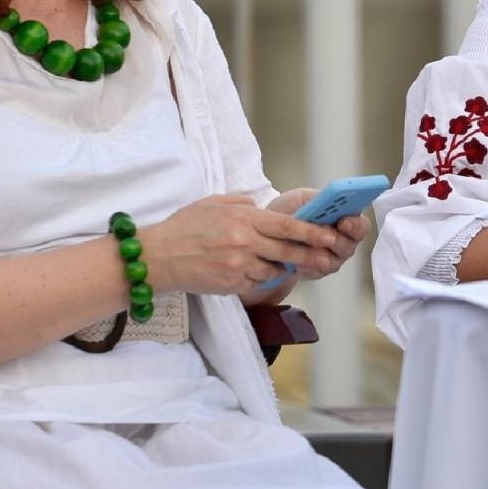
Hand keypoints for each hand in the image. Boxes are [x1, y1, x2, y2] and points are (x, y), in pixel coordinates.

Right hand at [138, 195, 342, 296]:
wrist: (158, 257)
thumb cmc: (184, 227)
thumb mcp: (213, 203)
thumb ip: (242, 203)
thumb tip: (261, 208)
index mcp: (242, 218)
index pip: (286, 226)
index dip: (311, 232)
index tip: (328, 235)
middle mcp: (244, 242)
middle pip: (288, 251)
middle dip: (311, 255)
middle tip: (327, 257)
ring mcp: (239, 266)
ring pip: (274, 270)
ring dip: (282, 268)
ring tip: (286, 265)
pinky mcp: (232, 285)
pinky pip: (257, 283)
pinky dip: (260, 279)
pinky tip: (255, 273)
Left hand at [265, 187, 369, 280]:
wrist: (269, 230)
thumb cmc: (290, 211)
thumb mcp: (303, 198)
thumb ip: (320, 199)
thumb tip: (330, 203)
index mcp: (346, 219)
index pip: (361, 225)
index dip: (355, 224)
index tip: (344, 221)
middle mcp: (344, 241)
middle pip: (350, 245)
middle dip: (337, 239)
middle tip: (324, 235)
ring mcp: (333, 258)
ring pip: (335, 260)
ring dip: (320, 252)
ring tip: (307, 245)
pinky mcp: (318, 271)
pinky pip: (317, 270)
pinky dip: (307, 264)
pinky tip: (297, 258)